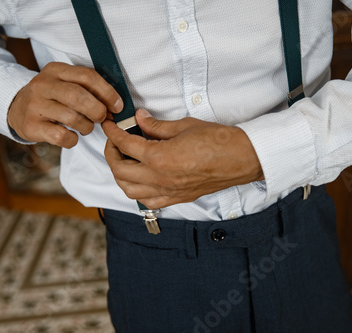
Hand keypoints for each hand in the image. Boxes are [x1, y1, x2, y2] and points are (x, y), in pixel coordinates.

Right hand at [8, 62, 122, 147]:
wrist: (17, 110)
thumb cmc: (53, 99)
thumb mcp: (66, 85)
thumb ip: (89, 90)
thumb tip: (116, 106)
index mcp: (56, 70)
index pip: (87, 76)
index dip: (107, 93)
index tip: (117, 106)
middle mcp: (42, 84)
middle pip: (78, 96)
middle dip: (97, 110)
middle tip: (102, 118)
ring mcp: (34, 105)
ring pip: (71, 117)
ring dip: (87, 126)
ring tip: (86, 127)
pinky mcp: (31, 125)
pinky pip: (61, 136)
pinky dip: (73, 139)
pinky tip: (72, 136)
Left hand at [102, 109, 263, 208]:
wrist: (241, 159)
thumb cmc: (218, 141)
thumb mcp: (184, 126)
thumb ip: (157, 126)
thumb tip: (141, 120)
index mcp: (159, 158)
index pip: (125, 145)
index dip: (113, 133)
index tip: (110, 126)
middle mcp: (160, 179)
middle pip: (120, 170)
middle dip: (112, 153)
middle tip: (115, 141)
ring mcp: (168, 192)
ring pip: (129, 190)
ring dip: (121, 175)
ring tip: (125, 161)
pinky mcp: (177, 198)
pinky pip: (148, 202)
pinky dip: (138, 192)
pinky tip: (141, 180)